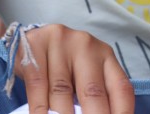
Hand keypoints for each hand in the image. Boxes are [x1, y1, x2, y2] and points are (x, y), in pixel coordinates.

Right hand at [12, 24, 133, 113]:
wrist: (27, 42)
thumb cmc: (62, 65)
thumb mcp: (85, 75)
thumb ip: (96, 96)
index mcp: (105, 55)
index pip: (121, 88)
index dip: (123, 113)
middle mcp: (86, 46)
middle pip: (93, 92)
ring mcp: (60, 44)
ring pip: (62, 92)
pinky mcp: (35, 47)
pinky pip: (38, 87)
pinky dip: (40, 110)